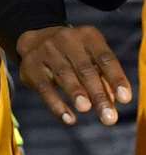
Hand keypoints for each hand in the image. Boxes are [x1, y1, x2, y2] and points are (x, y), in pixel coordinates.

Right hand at [15, 24, 132, 125]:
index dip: (116, 78)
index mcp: (88, 36)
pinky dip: (56, 103)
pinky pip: (44, 86)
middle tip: (108, 116)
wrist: (35, 41)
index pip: (105, 58)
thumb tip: (113, 100)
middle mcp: (66, 39)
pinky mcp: (30, 65)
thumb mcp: (91, 59)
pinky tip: (68, 118)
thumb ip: (103, 78)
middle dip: (97, 93)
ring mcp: (46, 50)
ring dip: (76, 93)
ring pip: (63, 74)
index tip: (125, 99)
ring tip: (86, 109)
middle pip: (85, 68)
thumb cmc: (74, 55)